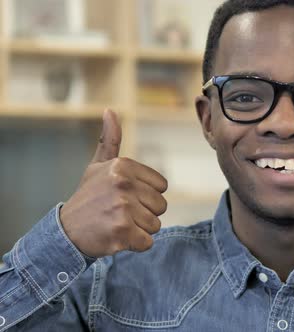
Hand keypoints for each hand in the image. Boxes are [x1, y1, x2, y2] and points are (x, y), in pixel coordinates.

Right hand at [60, 109, 167, 257]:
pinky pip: (147, 242)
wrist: (66, 232)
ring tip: (116, 224)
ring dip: (139, 230)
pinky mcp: (122, 232)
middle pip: (161, 206)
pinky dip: (135, 245)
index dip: (146, 195)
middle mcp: (123, 184)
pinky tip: (117, 238)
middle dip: (144, 214)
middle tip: (119, 213)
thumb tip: (110, 110)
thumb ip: (109, 140)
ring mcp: (122, 208)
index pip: (162, 187)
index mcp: (122, 166)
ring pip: (156, 225)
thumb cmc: (89, 198)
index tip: (124, 197)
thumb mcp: (98, 166)